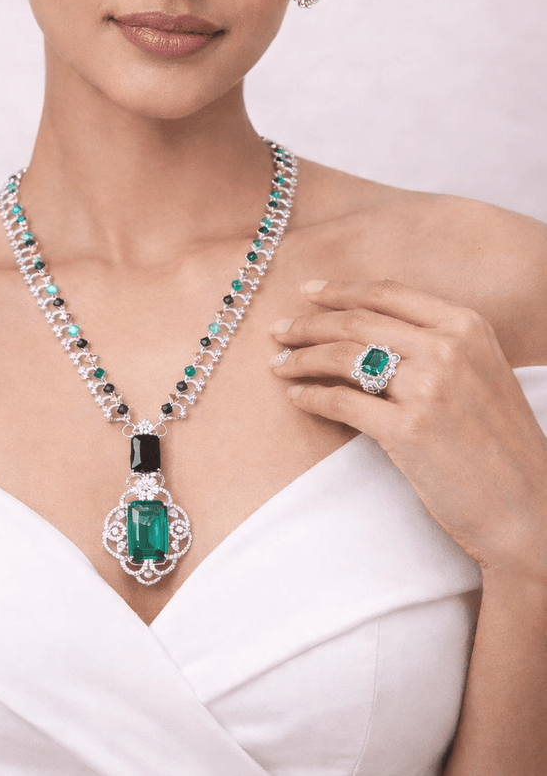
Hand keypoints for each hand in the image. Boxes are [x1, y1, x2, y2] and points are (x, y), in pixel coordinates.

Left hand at [269, 278, 546, 582]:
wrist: (529, 508)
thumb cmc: (500, 443)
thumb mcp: (481, 372)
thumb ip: (436, 343)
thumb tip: (368, 328)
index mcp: (466, 326)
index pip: (387, 293)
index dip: (340, 291)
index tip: (308, 293)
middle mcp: (448, 348)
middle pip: (356, 322)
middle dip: (309, 324)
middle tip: (278, 330)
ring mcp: (428, 388)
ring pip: (343, 357)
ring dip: (302, 359)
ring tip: (279, 365)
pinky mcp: (408, 430)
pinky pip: (342, 403)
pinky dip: (312, 397)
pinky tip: (298, 398)